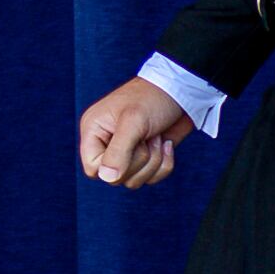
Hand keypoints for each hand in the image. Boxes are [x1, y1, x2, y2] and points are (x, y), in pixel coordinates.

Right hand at [79, 76, 193, 189]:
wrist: (181, 92)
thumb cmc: (152, 98)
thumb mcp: (133, 121)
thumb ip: (118, 151)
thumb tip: (107, 178)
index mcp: (94, 131)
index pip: (93, 168)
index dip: (113, 165)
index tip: (129, 146)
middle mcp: (107, 145)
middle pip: (115, 178)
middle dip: (139, 160)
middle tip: (147, 135)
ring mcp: (127, 153)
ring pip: (134, 181)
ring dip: (153, 161)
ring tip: (156, 136)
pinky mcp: (146, 159)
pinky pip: (151, 179)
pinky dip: (164, 164)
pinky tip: (166, 143)